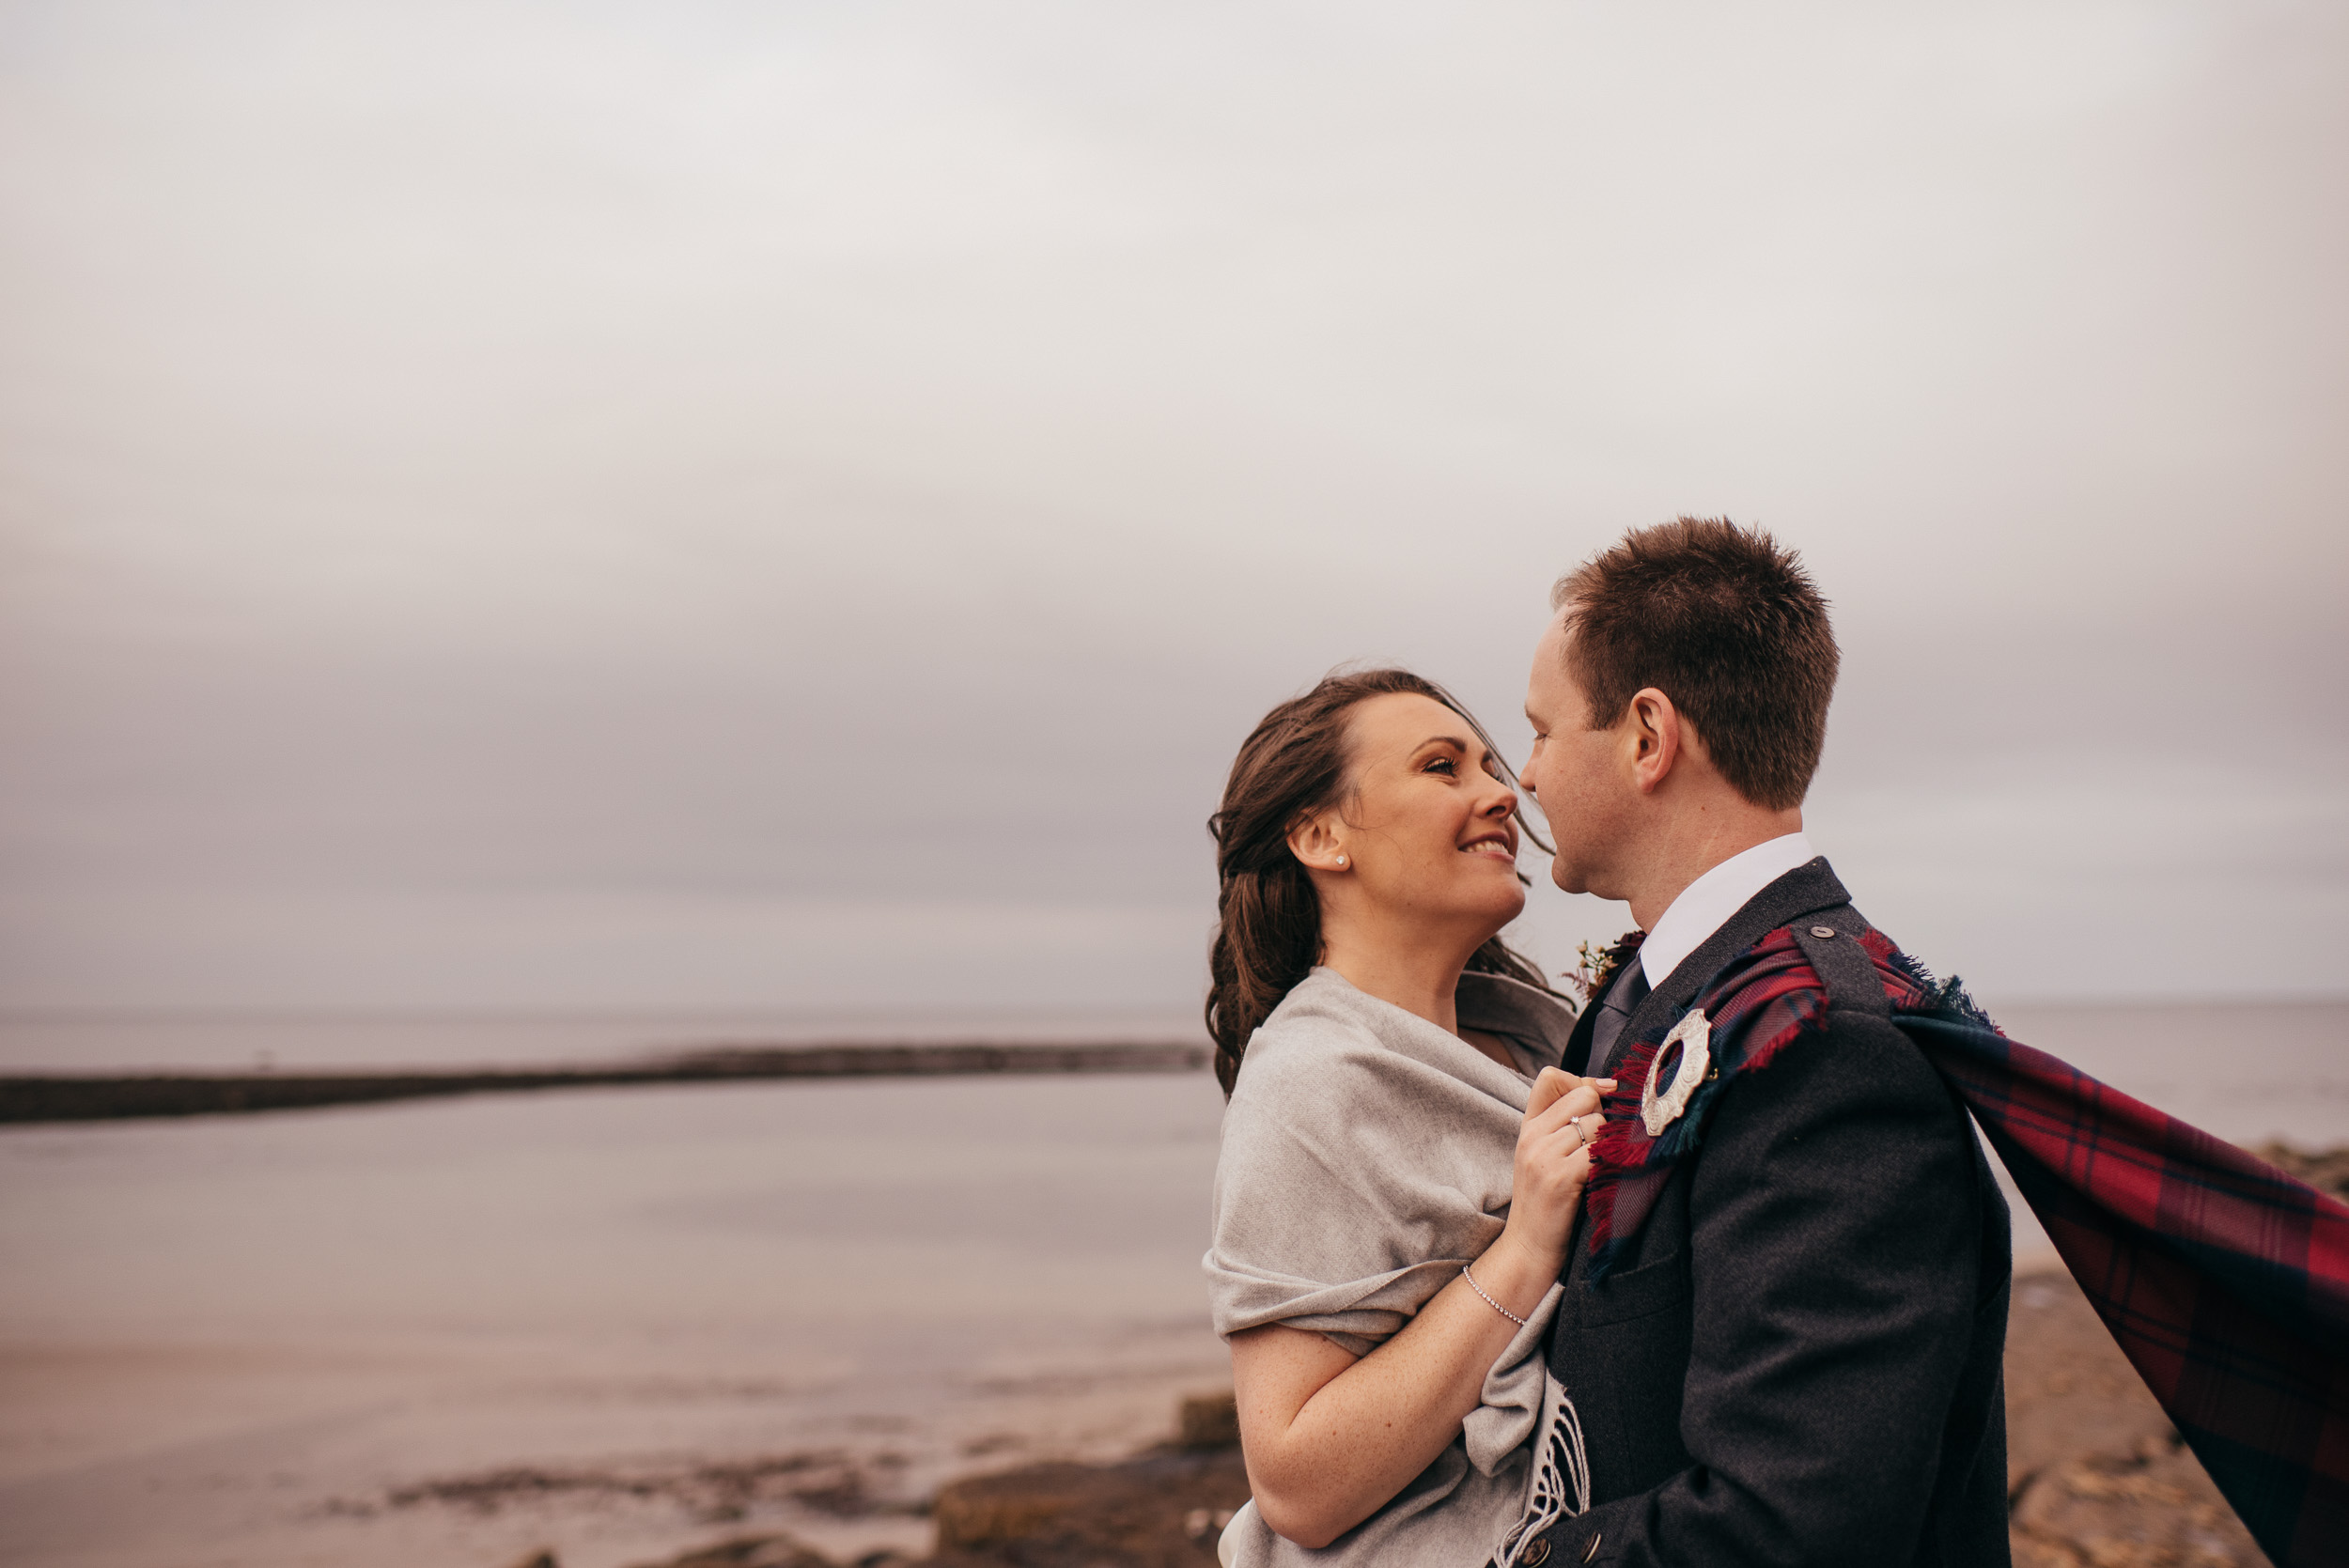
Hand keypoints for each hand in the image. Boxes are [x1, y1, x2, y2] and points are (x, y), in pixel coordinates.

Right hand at [1493, 1067, 1611, 1275]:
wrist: (1528, 1247)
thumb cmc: (1546, 1202)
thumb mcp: (1543, 1156)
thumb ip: (1563, 1124)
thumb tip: (1606, 1088)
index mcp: (1527, 1126)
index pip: (1551, 1076)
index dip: (1583, 1081)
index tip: (1602, 1100)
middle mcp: (1532, 1136)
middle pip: (1583, 1095)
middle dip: (1602, 1115)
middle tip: (1601, 1145)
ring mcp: (1544, 1156)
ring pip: (1596, 1123)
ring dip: (1609, 1143)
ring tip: (1601, 1166)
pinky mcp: (1560, 1178)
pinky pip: (1599, 1152)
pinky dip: (1610, 1162)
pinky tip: (1605, 1178)